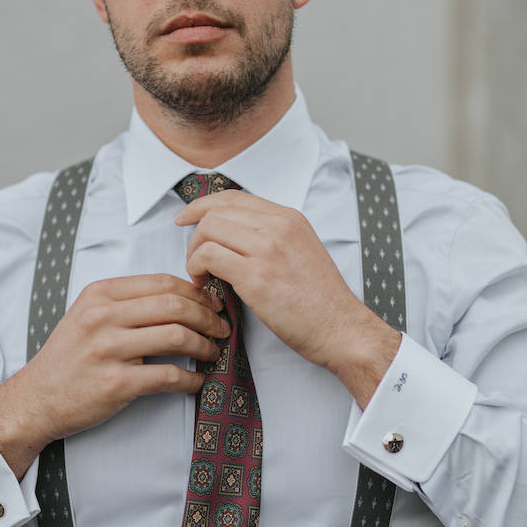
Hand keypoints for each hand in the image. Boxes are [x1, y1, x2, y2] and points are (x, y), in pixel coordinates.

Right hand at [0, 274, 228, 477]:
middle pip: (175, 305)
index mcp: (100, 295)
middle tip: (222, 328)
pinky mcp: (117, 383)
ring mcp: (109, 350)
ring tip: (214, 352)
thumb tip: (180, 298)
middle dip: (208, 316)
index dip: (196, 293)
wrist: (36, 398)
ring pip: (177, 336)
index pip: (162, 283)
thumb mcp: (87, 315)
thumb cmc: (68, 358)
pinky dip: (191, 379)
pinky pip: (169, 376)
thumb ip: (126, 303)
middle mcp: (103, 317)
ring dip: (205, 345)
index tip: (212, 304)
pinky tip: (197, 381)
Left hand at [175, 192, 401, 406]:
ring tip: (199, 275)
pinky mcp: (257, 276)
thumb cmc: (321, 301)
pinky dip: (196, 267)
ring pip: (208, 229)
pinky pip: (209, 256)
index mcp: (289, 218)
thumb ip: (272, 238)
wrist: (341, 328)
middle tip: (194, 260)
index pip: (233, 197)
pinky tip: (203, 283)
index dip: (202, 205)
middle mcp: (278, 226)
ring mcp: (267, 249)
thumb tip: (234, 238)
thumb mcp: (301, 251)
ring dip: (194, 253)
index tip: (185, 219)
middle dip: (195, 234)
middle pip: (216, 211)